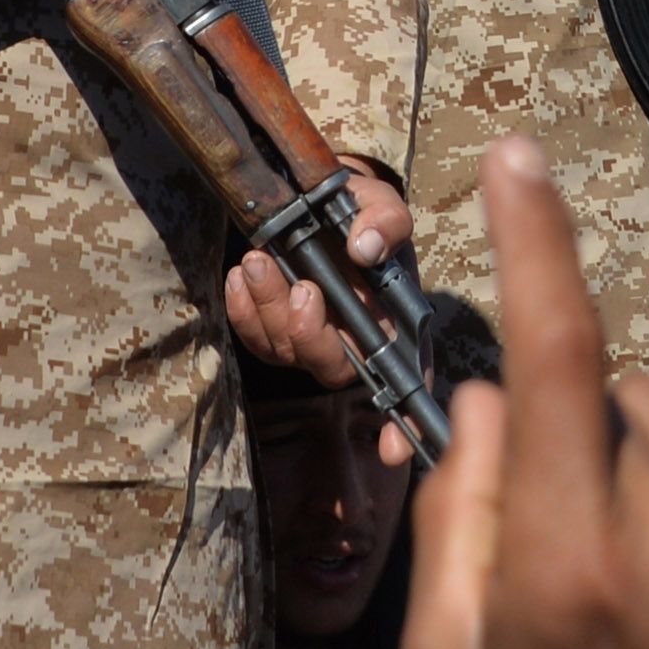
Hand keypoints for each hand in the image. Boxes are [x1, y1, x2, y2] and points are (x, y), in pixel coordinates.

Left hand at [221, 170, 423, 446]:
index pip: (407, 375)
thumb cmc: (360, 209)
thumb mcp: (382, 203)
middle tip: (303, 286)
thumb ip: (384, 221)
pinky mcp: (276, 331)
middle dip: (312, 334)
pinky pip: (255, 338)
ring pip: (288, 351)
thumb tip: (366, 248)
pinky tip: (241, 277)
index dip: (405, 418)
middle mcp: (356, 340)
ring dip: (270, 309)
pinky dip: (243, 311)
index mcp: (395, 319)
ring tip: (258, 261)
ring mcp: (313, 338)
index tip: (393, 449)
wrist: (316, 199)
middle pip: (335, 367)